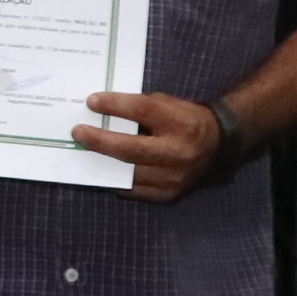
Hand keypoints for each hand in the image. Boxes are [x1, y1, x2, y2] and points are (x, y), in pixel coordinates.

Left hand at [74, 91, 226, 202]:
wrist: (218, 144)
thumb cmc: (186, 119)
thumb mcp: (169, 104)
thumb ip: (140, 107)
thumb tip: (102, 111)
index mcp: (182, 123)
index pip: (143, 111)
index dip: (116, 106)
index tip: (92, 102)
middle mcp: (180, 152)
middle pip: (131, 148)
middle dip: (100, 141)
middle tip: (78, 132)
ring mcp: (175, 177)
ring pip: (129, 172)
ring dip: (104, 162)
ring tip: (85, 151)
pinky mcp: (170, 194)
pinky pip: (135, 189)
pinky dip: (117, 179)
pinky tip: (104, 168)